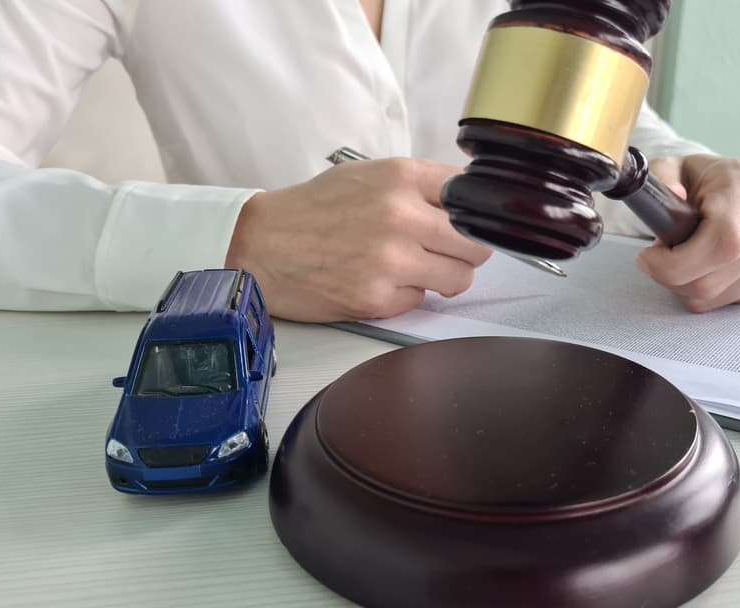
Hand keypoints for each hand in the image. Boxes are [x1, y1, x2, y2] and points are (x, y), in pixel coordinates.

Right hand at [226, 158, 491, 321]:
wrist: (262, 244)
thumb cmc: (314, 210)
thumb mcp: (367, 176)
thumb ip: (417, 186)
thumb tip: (467, 203)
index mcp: (400, 177)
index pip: (472, 195)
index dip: (475, 212)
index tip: (471, 222)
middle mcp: (400, 216)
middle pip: (477, 243)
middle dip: (468, 251)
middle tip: (447, 253)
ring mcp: (390, 260)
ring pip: (459, 278)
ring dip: (445, 278)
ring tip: (416, 270)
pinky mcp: (377, 298)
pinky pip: (420, 301)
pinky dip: (407, 296)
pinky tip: (381, 283)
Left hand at [636, 154, 739, 311]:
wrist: (732, 188)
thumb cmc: (694, 181)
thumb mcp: (667, 169)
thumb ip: (659, 179)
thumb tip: (673, 195)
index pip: (722, 242)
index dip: (677, 263)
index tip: (648, 258)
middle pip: (714, 279)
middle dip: (673, 277)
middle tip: (661, 257)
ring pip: (718, 296)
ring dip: (688, 286)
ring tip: (688, 256)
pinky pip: (734, 302)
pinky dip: (711, 293)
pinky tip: (713, 266)